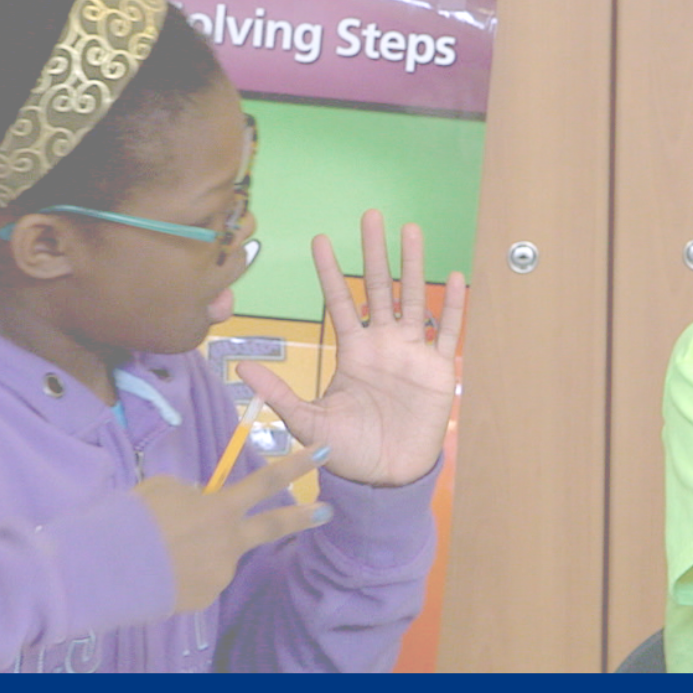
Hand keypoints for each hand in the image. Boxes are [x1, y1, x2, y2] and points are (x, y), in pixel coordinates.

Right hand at [134, 448, 329, 612]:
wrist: (112, 568)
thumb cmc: (133, 519)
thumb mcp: (163, 490)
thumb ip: (191, 496)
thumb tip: (199, 505)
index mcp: (220, 508)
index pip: (266, 480)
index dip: (295, 466)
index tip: (323, 454)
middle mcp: (229, 542)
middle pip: (273, 526)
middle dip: (302, 517)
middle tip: (327, 512)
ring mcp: (220, 572)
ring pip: (217, 556)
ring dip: (198, 552)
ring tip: (162, 550)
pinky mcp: (205, 597)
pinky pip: (198, 578)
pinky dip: (184, 573)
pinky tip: (160, 571)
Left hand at [237, 209, 465, 487]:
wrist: (385, 477)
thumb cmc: (348, 450)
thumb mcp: (307, 421)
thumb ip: (279, 393)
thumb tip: (240, 369)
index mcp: (353, 351)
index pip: (340, 302)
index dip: (331, 272)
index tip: (320, 240)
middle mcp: (383, 344)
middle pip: (380, 288)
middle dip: (375, 252)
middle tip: (371, 215)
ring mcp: (412, 354)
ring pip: (414, 300)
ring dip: (413, 266)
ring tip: (411, 231)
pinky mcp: (437, 370)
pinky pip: (448, 333)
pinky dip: (452, 307)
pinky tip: (452, 278)